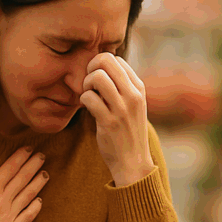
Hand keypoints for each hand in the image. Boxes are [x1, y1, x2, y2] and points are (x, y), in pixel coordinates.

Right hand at [0, 147, 47, 221]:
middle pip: (22, 179)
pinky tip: (40, 201)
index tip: (30, 148)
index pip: (9, 168)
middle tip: (42, 156)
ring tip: (45, 174)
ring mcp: (8, 218)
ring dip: (38, 183)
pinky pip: (27, 218)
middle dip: (33, 166)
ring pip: (28, 196)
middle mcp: (1, 201)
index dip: (21, 156)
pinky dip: (35, 208)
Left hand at [79, 53, 154, 186]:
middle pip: (106, 60)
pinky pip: (88, 97)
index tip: (98, 81)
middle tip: (88, 84)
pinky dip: (83, 100)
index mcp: (139, 88)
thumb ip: (122, 87)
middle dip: (91, 68)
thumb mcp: (133, 105)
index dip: (101, 66)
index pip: (116, 59)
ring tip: (88, 95)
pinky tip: (87, 108)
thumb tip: (101, 68)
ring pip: (97, 76)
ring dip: (86, 84)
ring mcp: (122, 109)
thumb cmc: (128, 131)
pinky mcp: (109, 122)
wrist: (133, 162)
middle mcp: (133, 95)